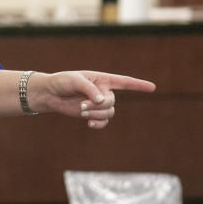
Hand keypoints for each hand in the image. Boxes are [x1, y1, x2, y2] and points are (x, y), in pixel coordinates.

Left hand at [33, 71, 155, 128]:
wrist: (50, 93)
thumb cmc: (62, 81)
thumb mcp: (75, 80)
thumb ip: (90, 89)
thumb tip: (102, 101)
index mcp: (102, 79)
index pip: (124, 82)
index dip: (138, 85)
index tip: (152, 87)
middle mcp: (103, 91)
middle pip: (112, 101)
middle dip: (99, 105)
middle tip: (82, 105)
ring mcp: (98, 104)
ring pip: (108, 113)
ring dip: (96, 114)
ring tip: (81, 111)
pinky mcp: (92, 113)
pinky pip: (103, 121)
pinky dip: (98, 123)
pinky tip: (89, 123)